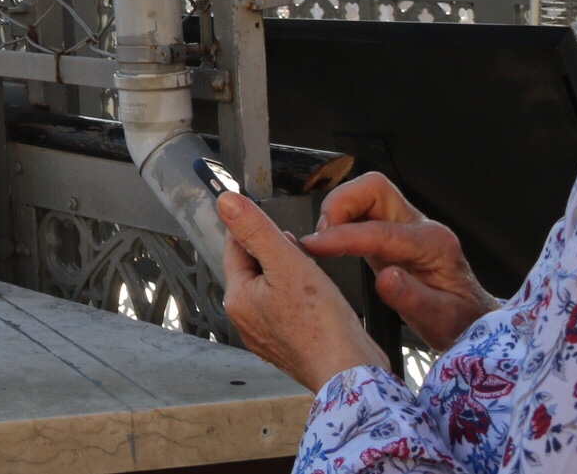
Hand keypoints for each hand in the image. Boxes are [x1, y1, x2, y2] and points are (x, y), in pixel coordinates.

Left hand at [220, 191, 388, 392]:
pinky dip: (303, 300)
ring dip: (291, 276)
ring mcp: (266, 335)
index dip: (257, 230)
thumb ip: (256, 230)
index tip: (278, 226)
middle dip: (277, 254)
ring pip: (273, 289)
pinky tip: (321, 302)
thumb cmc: (321, 325)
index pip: (235, 247)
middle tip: (302, 256)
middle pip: (254, 268)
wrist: (350, 375)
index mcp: (237, 298)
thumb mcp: (286, 263)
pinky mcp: (289, 346)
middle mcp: (246, 319)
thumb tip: (226, 201)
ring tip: (314, 279)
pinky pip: (289, 311)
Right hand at [298, 173, 496, 353]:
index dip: (343, 236)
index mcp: (434, 245)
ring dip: (337, 210)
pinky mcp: (390, 232)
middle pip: (373, 188)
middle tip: (321, 237)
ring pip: (364, 194)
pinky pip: (360, 211)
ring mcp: (405, 226)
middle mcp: (419, 227)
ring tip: (323, 242)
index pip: (380, 231)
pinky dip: (339, 220)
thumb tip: (386, 278)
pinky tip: (332, 244)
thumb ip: (415, 300)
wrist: (471, 321)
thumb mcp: (443, 321)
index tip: (314, 246)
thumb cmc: (460, 322)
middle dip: (340, 204)